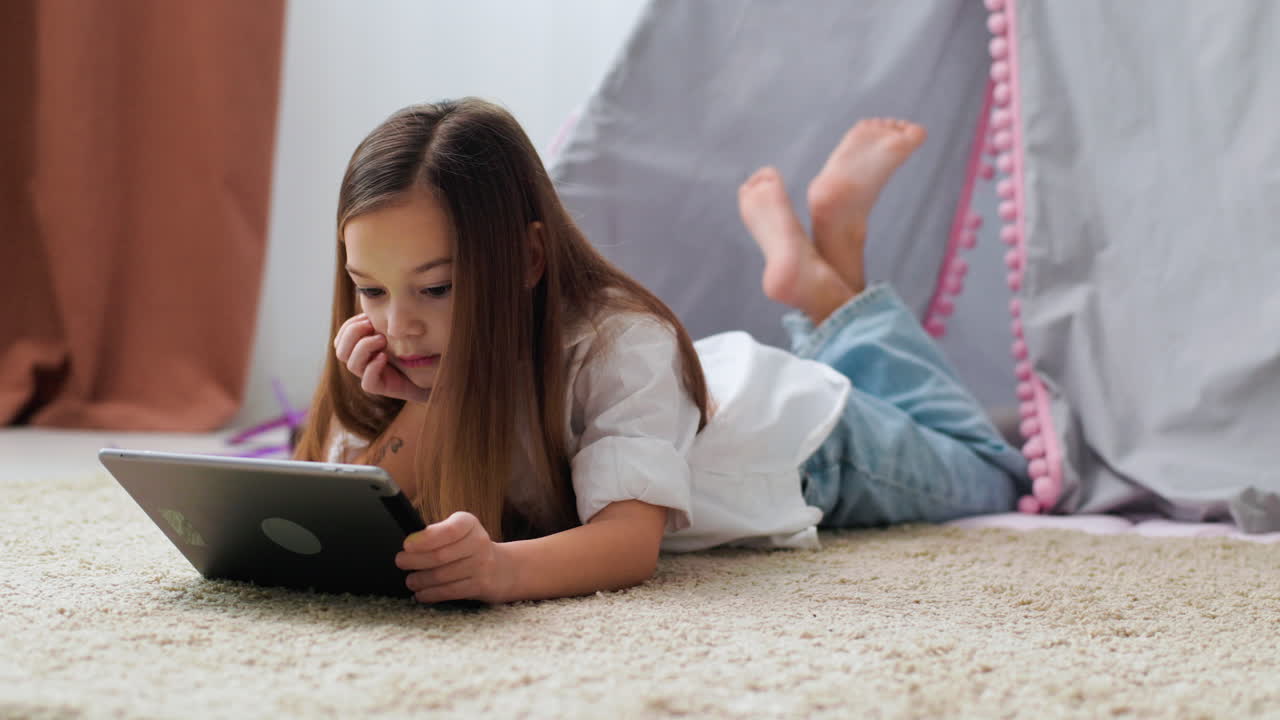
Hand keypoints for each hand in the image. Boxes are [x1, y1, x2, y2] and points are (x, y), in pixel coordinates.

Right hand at [333, 313, 429, 402]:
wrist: (432, 372)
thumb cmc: (414, 348)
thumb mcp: (398, 329)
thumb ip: (384, 320)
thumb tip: (373, 301)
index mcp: (361, 347)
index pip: (342, 337)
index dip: (350, 326)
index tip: (367, 316)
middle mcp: (362, 362)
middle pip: (340, 351)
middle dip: (353, 334)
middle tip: (372, 325)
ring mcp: (370, 375)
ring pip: (351, 364)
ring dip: (364, 347)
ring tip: (382, 339)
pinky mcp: (381, 387)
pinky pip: (367, 382)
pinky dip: (373, 367)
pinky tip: (384, 356)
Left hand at [396, 512, 514, 603]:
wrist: (501, 568)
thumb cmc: (468, 547)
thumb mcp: (458, 530)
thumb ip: (437, 533)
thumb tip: (410, 543)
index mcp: (469, 523)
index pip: (448, 530)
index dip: (425, 539)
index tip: (407, 545)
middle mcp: (478, 542)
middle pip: (440, 555)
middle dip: (415, 561)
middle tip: (401, 562)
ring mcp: (481, 565)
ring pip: (442, 576)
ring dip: (420, 580)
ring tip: (411, 580)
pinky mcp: (481, 585)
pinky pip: (449, 591)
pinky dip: (431, 594)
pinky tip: (421, 594)